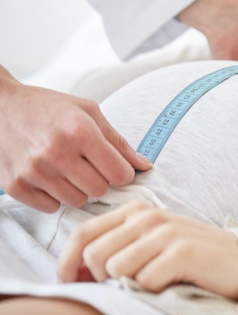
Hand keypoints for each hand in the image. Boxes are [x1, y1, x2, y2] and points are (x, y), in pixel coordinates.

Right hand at [0, 67, 151, 211]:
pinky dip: (55, 196)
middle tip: (90, 166)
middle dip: (101, 181)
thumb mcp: (88, 112)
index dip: (123, 173)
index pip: (119, 174)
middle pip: (100, 190)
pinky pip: (51, 207)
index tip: (115, 167)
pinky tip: (50, 176)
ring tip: (68, 169)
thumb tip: (144, 166)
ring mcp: (33, 171)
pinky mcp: (15, 185)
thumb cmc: (49, 107)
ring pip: (77, 201)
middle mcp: (56, 152)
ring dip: (79, 189)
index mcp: (80, 131)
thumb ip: (118, 141)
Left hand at [57, 201, 237, 298]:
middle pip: (94, 254)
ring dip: (129, 284)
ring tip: (152, 281)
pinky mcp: (182, 252)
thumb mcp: (149, 244)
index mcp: (136, 211)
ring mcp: (166, 232)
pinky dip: (152, 290)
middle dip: (100, 279)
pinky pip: (144, 280)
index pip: (83, 233)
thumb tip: (72, 270)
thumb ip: (114, 247)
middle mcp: (148, 216)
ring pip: (116, 268)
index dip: (66, 262)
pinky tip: (170, 283)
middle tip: (125, 285)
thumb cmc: (190, 256)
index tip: (71, 283)